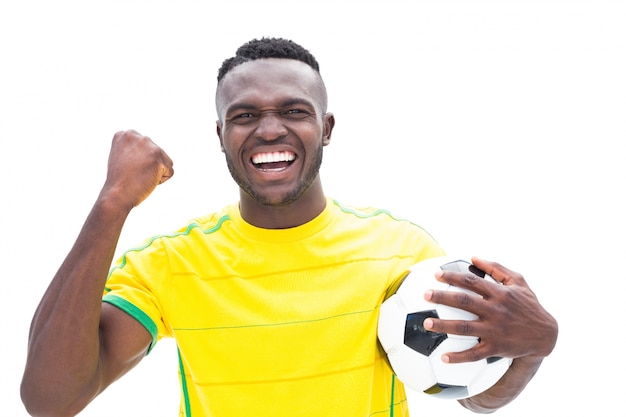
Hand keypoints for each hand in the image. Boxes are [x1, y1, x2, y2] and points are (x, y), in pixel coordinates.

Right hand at [101, 130, 173, 209]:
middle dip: (149, 166)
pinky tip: (147, 180)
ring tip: (140, 176)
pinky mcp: (158, 157)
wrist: (116, 195)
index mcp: (126, 134)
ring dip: (156, 172)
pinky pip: (170, 171)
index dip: (140, 162)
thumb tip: (148, 150)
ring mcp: (148, 146)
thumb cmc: (120, 181)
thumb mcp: (122, 156)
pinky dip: (161, 180)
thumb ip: (134, 148)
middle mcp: (138, 136)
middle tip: (134, 173)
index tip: (128, 167)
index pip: (147, 148)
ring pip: (165, 161)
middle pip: (158, 153)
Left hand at [423, 256, 557, 363]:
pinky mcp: (496, 347)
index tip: (436, 275)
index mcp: (499, 293)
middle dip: (443, 298)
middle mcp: (496, 311)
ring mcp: (495, 330)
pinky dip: (459, 357)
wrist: (546, 334)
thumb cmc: (528, 304)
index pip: (471, 282)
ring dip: (445, 326)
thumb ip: (496, 268)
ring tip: (427, 323)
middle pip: (465, 302)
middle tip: (425, 295)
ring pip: (465, 328)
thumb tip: (474, 257)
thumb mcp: (518, 281)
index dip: (453, 277)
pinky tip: (444, 358)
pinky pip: (475, 354)